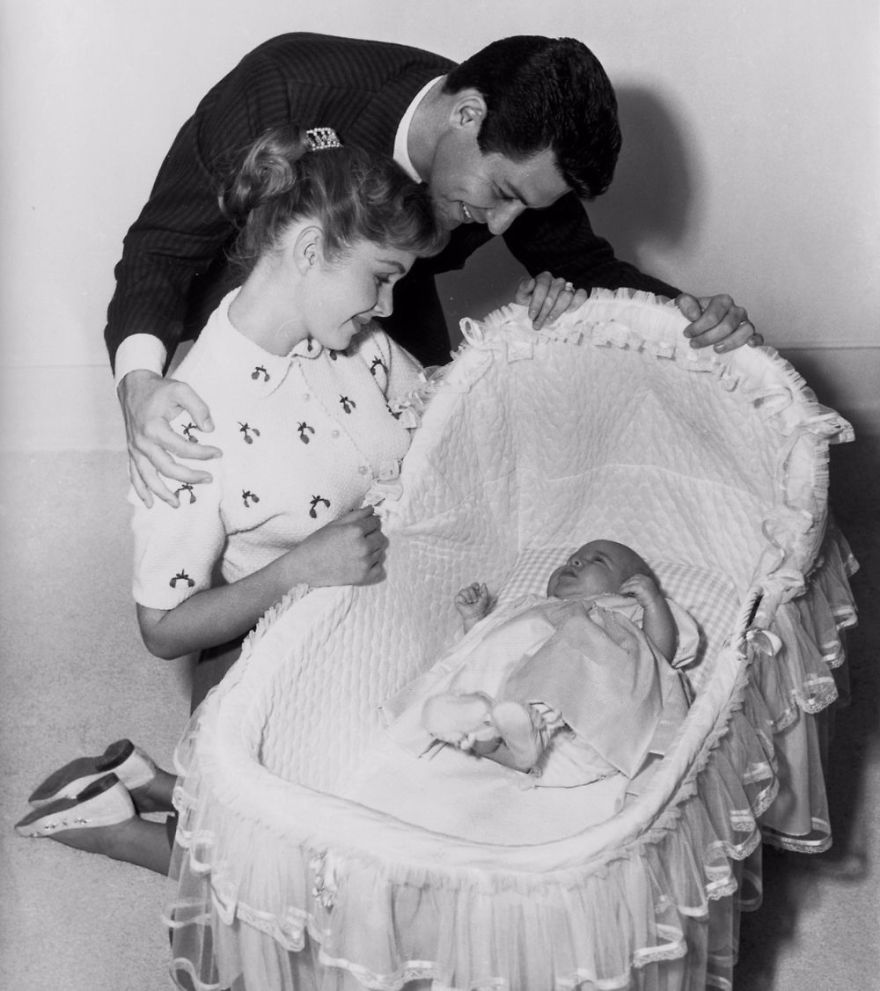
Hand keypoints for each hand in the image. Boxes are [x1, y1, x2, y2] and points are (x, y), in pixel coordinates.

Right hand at [119, 370, 221, 507]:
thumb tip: (209, 429)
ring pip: (148, 477)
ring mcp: (135, 449)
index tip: (219, 453)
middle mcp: (142, 442)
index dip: (203, 453)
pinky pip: (134, 475)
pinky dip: (141, 490)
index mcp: (154, 428)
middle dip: (189, 477)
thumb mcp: (181, 390)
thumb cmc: (159, 389)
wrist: (133, 386)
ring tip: (177, 504)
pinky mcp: (132, 452)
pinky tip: (149, 503)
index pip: (182, 448)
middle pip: (167, 468)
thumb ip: (198, 407)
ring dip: (162, 493)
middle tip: (209, 479)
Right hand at [291, 507, 388, 587]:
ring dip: (372, 551)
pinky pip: (379, 568)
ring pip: (380, 552)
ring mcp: (364, 563)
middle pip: (381, 537)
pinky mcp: (364, 577)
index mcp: (356, 530)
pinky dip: (373, 566)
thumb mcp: (334, 524)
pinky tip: (361, 563)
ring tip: (356, 552)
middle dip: (373, 536)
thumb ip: (356, 515)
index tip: (363, 527)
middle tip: (359, 540)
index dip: (370, 523)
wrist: (305, 567)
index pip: (376, 522)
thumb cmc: (317, 543)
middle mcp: (363, 546)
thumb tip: (372, 509)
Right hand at [455, 581, 490, 623]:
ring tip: (470, 602)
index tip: (477, 588)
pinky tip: (465, 602)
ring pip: (464, 590)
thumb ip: (484, 591)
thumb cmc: (479, 609)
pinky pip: (459, 595)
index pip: (474, 584)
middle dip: (474, 594)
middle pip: (470, 587)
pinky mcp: (457, 600)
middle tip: (475, 601)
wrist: (474, 615)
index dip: (475, 585)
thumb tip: (483, 583)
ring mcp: (462, 596)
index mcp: (474, 592)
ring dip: (469, 596)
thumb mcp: (484, 599)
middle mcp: (468, 593)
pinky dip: (464, 598)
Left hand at [515, 272, 589, 329]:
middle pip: (555, 291)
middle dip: (545, 310)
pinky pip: (581, 296)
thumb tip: (531, 282)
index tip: (531, 316)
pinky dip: (576, 304)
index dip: (537, 301)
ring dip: (557, 310)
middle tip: (538, 323)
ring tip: (548, 321)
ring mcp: (568, 289)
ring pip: (567, 295)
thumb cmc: (528, 303)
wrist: (536, 313)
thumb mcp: (521, 296)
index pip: (543, 285)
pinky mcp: (576, 297)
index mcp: (544, 278)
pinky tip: (567, 313)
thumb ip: (523, 288)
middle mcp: (557, 282)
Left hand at [619, 573, 662, 609]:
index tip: (625, 585)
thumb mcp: (644, 590)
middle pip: (632, 579)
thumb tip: (627, 586)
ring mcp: (643, 583)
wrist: (655, 605)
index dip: (629, 580)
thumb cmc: (648, 599)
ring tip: (620, 591)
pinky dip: (624, 590)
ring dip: (623, 587)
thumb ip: (637, 586)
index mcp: (647, 579)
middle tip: (620, 589)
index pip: (636, 576)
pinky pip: (629, 587)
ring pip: (630, 583)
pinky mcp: (640, 587)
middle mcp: (645, 579)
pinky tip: (621, 593)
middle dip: (626, 584)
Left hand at [675, 293, 763, 351]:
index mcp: (722, 301)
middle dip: (708, 338)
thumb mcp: (686, 305)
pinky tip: (749, 345)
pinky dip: (756, 340)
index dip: (698, 327)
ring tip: (715, 349)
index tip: (687, 334)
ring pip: (745, 330)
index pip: (713, 316)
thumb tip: (694, 315)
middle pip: (727, 326)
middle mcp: (736, 310)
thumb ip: (686, 303)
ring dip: (730, 342)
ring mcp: (745, 322)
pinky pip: (758, 336)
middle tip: (694, 344)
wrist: (702, 322)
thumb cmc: (695, 314)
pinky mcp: (749, 334)